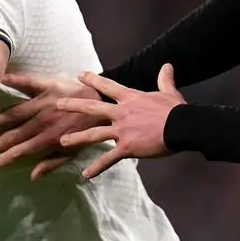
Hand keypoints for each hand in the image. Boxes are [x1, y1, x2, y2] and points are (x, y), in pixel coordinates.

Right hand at [0, 73, 106, 180]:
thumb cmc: (87, 128)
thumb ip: (52, 162)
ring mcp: (45, 102)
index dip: (6, 157)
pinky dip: (15, 81)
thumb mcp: (73, 151)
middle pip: (15, 133)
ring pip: (16, 112)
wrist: (103, 102)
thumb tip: (33, 176)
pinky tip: (0, 80)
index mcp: (49, 138)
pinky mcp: (48, 85)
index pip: (22, 150)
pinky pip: (29, 82)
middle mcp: (44, 121)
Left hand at [57, 64, 185, 179]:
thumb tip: (168, 66)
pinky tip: (85, 175)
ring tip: (62, 141)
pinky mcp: (127, 147)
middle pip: (92, 107)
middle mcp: (122, 113)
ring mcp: (122, 130)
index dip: (93, 79)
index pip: (107, 86)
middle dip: (74, 105)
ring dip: (77, 138)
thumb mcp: (169, 92)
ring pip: (94, 134)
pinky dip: (97, 168)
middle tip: (58, 104)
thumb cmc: (176, 110)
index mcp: (131, 98)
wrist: (181, 126)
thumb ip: (165, 80)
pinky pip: (108, 159)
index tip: (80, 74)